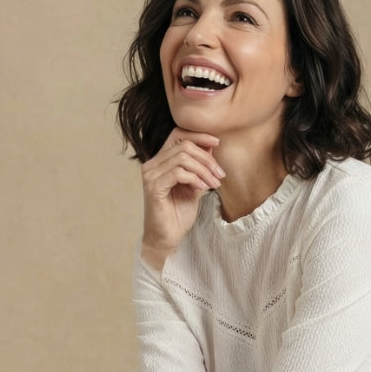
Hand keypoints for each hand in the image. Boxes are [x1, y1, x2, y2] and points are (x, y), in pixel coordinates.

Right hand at [141, 129, 223, 265]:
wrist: (167, 238)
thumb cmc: (178, 214)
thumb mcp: (194, 186)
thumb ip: (199, 167)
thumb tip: (211, 145)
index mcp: (160, 161)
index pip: (178, 134)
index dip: (198, 134)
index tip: (217, 142)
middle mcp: (152, 164)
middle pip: (184, 146)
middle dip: (207, 159)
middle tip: (219, 175)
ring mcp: (151, 175)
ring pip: (182, 158)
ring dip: (204, 170)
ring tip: (214, 184)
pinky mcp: (153, 187)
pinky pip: (178, 173)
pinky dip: (194, 178)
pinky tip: (203, 188)